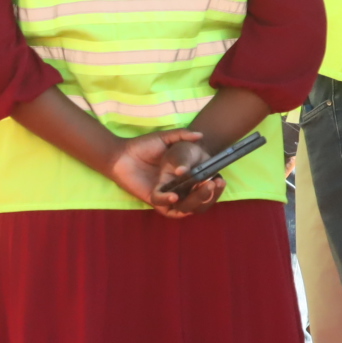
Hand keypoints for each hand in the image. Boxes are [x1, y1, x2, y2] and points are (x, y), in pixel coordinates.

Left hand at [103, 128, 223, 216]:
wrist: (121, 153)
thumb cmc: (144, 146)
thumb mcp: (166, 138)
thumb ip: (182, 135)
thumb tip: (199, 135)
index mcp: (189, 175)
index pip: (209, 186)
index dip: (216, 185)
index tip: (220, 179)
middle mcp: (182, 188)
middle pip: (202, 200)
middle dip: (210, 194)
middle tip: (212, 184)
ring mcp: (170, 195)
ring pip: (188, 207)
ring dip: (197, 200)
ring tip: (201, 188)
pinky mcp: (155, 199)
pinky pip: (166, 207)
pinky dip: (170, 202)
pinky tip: (175, 195)